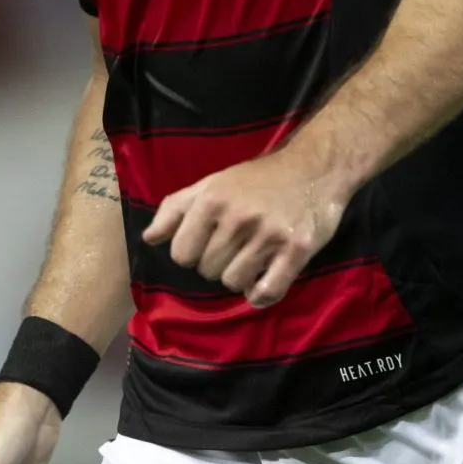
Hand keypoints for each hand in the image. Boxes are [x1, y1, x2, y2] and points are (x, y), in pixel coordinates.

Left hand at [142, 144, 349, 308]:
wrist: (313, 169)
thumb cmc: (255, 179)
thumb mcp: (211, 184)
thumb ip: (176, 209)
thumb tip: (149, 239)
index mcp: (211, 201)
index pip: (181, 254)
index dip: (190, 254)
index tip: (205, 245)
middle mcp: (237, 218)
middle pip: (207, 270)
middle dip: (216, 264)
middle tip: (233, 249)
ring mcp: (268, 236)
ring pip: (234, 282)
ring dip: (240, 278)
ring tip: (251, 259)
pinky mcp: (297, 251)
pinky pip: (268, 292)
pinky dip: (261, 295)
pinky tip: (264, 282)